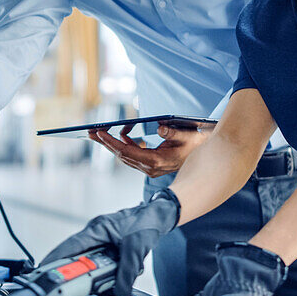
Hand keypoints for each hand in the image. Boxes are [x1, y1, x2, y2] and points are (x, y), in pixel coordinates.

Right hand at [40, 188, 179, 295]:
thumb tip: (120, 290)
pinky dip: (108, 269)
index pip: (69, 247)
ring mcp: (101, 238)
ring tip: (103, 281)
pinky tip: (119, 273)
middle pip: (77, 256)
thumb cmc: (146, 223)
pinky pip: (102, 260)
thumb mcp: (136, 250)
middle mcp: (95, 232)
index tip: (42, 272)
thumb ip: (127, 272)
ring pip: (91, 260)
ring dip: (98, 272)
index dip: (54, 259)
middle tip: (70, 286)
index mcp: (96, 229)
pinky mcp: (109, 243)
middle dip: (77, 272)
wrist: (159, 215)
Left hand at [89, 124, 210, 177]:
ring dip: (112, 144)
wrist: (206, 160)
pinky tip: (124, 134)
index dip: (112, 142)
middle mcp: (150, 168)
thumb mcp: (185, 136)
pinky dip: (125, 144)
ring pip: (125, 156)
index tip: (99, 133)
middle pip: (121, 155)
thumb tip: (159, 126)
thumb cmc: (195, 145)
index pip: (127, 152)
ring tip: (100, 132)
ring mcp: (150, 168)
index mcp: (156, 161)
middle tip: (90, 132)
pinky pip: (132, 155)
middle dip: (105, 143)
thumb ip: (172, 132)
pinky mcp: (150, 165)